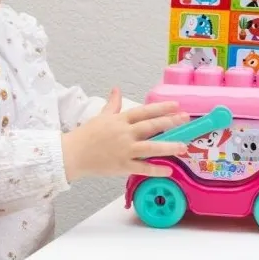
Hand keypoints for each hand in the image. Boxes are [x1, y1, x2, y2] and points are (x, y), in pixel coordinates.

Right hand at [61, 87, 189, 180]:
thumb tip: (116, 89)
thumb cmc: (86, 135)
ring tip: (183, 146)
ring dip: (168, 146)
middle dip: (170, 122)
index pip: (144, 112)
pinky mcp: (122, 165)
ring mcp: (124, 150)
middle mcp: (124, 133)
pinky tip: (168, 170)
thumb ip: (113, 104)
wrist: (72, 154)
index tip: (175, 105)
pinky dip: (155, 169)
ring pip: (150, 147)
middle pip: (151, 127)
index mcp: (120, 120)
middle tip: (186, 119)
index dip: (160, 108)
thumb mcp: (101, 116)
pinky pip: (142, 168)